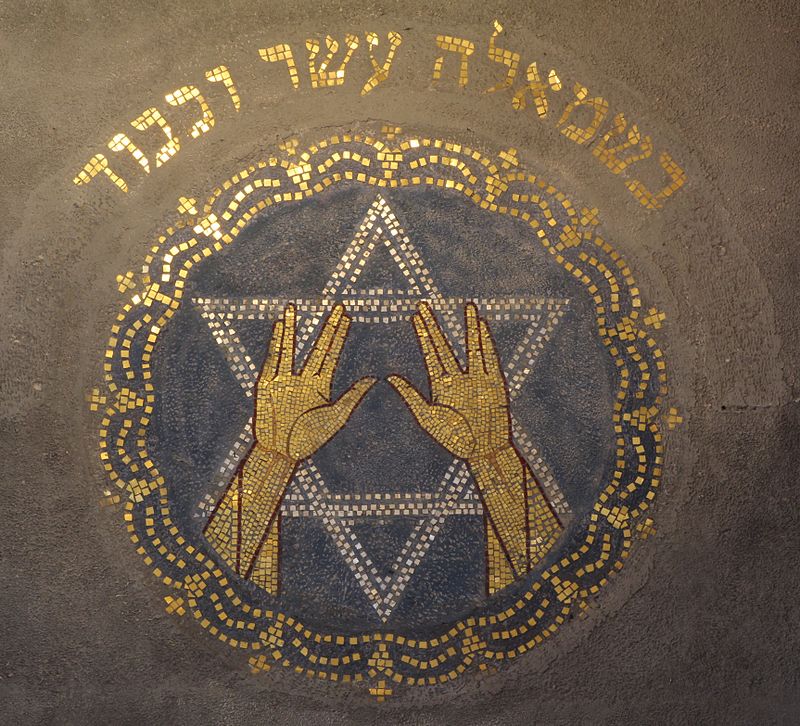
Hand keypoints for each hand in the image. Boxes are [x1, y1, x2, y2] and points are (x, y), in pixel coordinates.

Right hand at [254, 303, 375, 460]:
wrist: (281, 454)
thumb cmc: (309, 440)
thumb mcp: (335, 417)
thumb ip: (353, 396)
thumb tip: (374, 378)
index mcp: (320, 386)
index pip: (332, 355)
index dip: (339, 336)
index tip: (347, 317)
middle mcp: (303, 379)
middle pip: (317, 347)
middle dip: (327, 327)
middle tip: (337, 306)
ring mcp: (284, 380)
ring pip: (289, 348)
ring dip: (291, 329)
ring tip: (292, 307)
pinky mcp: (266, 385)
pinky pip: (272, 360)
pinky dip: (275, 343)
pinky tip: (277, 327)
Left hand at [388, 302, 510, 461]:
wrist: (483, 452)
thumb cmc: (455, 440)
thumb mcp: (428, 417)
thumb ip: (411, 395)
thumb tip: (390, 378)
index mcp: (441, 386)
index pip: (430, 354)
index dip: (423, 335)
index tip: (415, 317)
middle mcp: (458, 378)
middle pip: (444, 345)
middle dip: (434, 326)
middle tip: (424, 304)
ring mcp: (477, 378)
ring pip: (471, 346)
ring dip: (468, 327)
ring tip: (466, 307)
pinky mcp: (495, 382)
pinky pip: (490, 357)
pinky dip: (486, 341)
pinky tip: (482, 325)